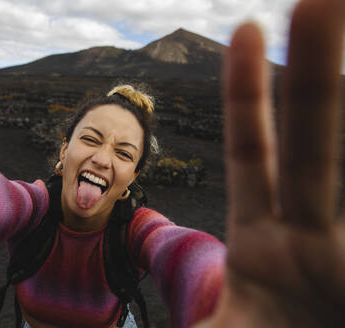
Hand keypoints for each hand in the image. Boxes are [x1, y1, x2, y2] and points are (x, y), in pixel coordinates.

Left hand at [198, 0, 344, 325]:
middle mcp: (306, 235)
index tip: (246, 30)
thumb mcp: (218, 327)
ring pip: (339, 161)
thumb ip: (194, 318)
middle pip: (313, 141)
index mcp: (261, 241)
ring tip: (334, 7)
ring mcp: (337, 252)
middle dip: (319, 70)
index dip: (249, 92)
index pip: (251, 150)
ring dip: (342, 92)